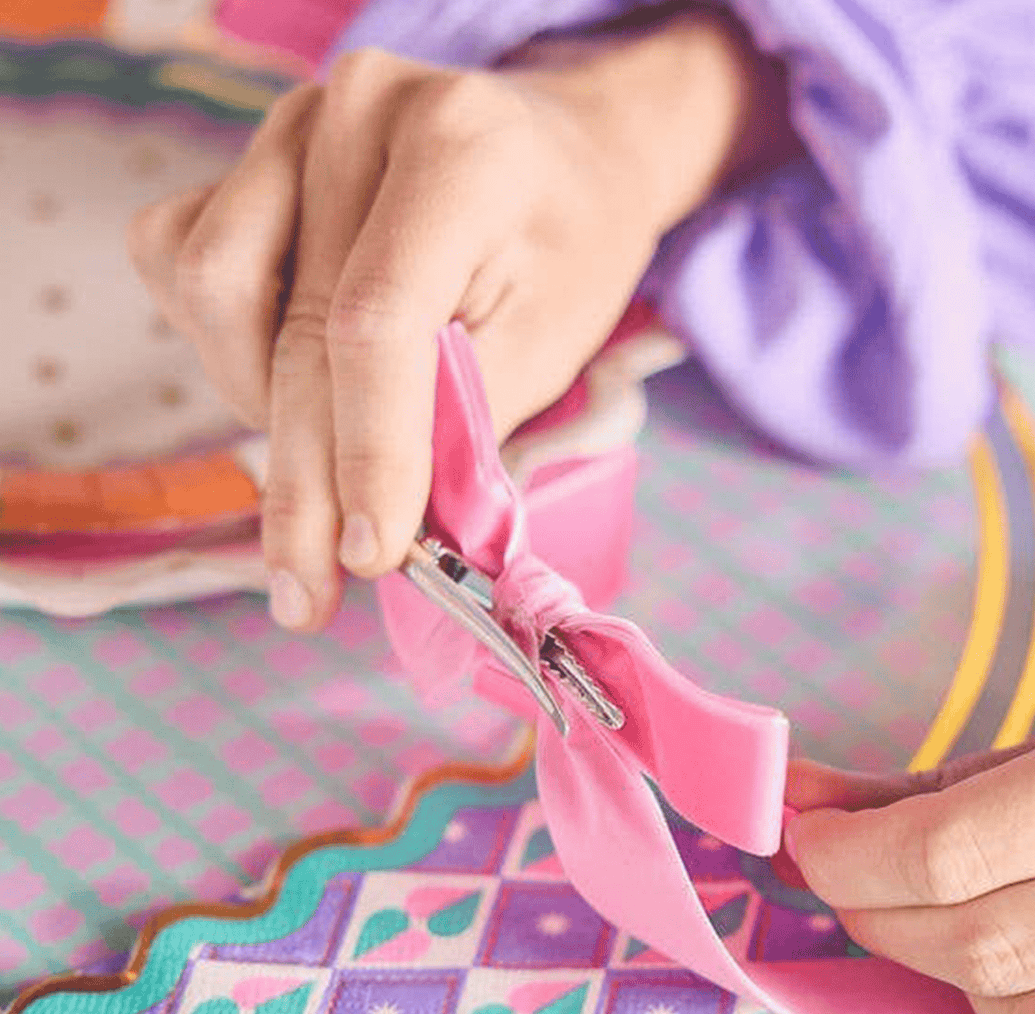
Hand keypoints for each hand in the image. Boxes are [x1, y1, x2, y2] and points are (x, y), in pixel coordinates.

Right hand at [127, 12, 792, 628]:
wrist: (554, 155)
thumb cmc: (566, 246)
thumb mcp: (552, 337)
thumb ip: (462, 419)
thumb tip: (384, 530)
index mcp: (459, 151)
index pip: (378, 323)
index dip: (367, 452)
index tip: (367, 557)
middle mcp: (357, 116)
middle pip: (294, 329)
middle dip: (304, 484)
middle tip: (309, 595)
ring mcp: (289, 124)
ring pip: (216, 296)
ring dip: (262, 406)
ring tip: (331, 446)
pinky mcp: (246, 155)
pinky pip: (186, 262)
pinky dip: (227, 343)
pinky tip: (289, 374)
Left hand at [784, 643, 1034, 1013]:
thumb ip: (948, 776)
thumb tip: (805, 799)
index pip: (958, 848)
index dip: (854, 857)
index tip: (813, 840)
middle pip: (988, 942)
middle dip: (883, 914)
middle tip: (854, 878)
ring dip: (954, 979)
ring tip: (940, 922)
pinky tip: (1024, 971)